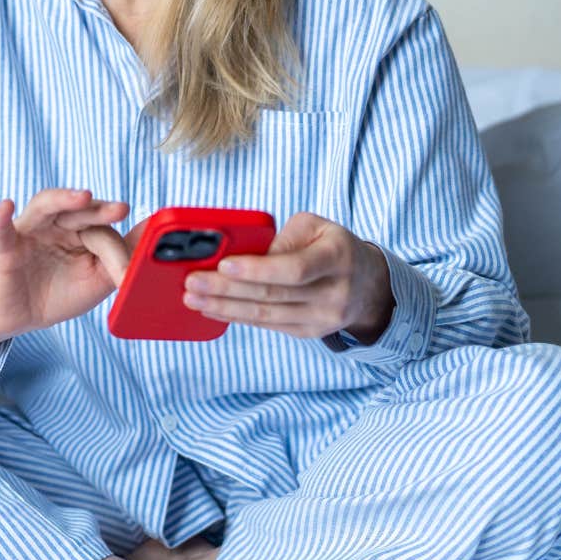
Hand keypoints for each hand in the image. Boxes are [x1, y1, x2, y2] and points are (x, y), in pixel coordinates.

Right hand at [0, 188, 135, 339]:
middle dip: (100, 209)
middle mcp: (56, 224)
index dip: (116, 255)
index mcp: (80, 230)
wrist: (21, 318)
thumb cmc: (60, 293)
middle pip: (79, 211)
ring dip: (63, 198)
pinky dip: (1, 218)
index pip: (102, 232)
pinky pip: (2, 231)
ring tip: (83, 196)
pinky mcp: (5, 249)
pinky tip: (6, 206)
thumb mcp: (97, 279)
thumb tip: (154, 231)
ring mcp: (30, 232)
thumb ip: (122, 256)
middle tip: (121, 209)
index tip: (126, 277)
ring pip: (45, 207)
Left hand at [180, 211, 394, 341]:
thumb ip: (281, 238)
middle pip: (272, 296)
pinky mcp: (309, 332)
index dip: (257, 269)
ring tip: (193, 299)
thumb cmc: (332, 246)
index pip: (294, 269)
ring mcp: (323, 318)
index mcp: (337, 257)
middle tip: (192, 283)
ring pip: (266, 316)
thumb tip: (241, 255)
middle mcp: (334, 293)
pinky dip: (236, 317)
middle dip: (226, 290)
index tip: (223, 265)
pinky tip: (212, 309)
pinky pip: (268, 326)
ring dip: (224, 308)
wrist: (367, 283)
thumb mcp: (315, 227)